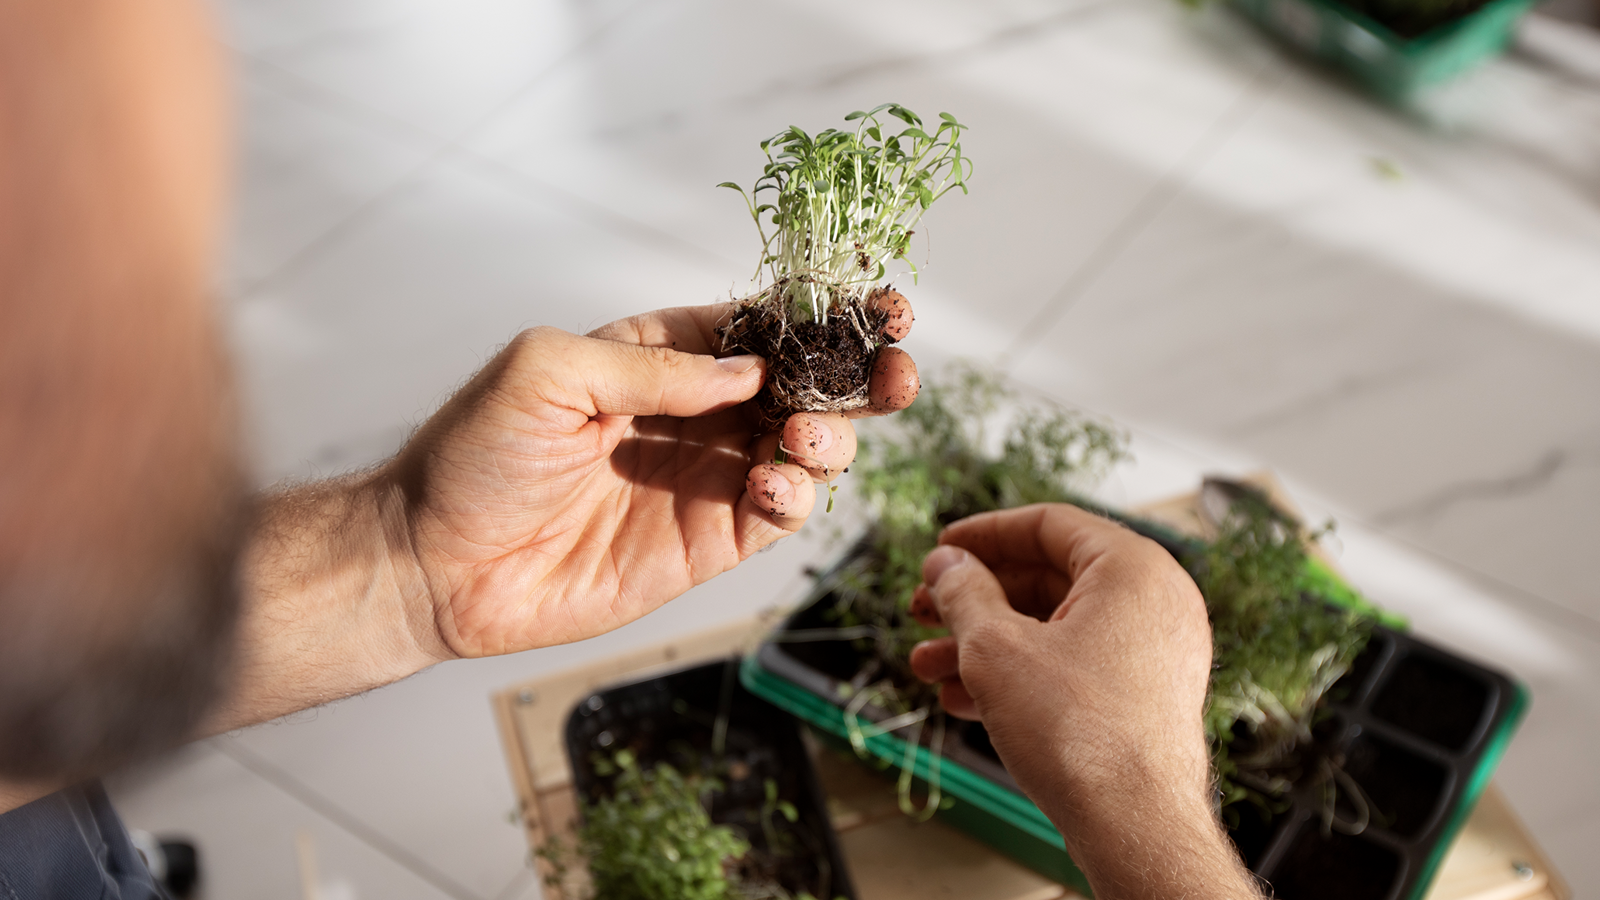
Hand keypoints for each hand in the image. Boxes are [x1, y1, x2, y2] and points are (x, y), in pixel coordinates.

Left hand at [381, 301, 918, 658]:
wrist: (433, 562)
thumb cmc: (473, 454)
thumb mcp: (548, 370)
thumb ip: (654, 365)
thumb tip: (750, 370)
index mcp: (660, 354)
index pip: (762, 325)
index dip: (825, 314)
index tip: (881, 307)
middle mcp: (695, 413)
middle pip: (805, 386)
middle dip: (859, 377)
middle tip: (894, 377)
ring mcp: (706, 479)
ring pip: (808, 451)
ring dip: (832, 439)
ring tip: (808, 441)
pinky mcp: (707, 545)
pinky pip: (779, 516)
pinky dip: (794, 499)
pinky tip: (769, 487)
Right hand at [907, 504, 1258, 899]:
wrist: (1131, 824)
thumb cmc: (1082, 734)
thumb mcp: (996, 648)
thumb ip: (963, 593)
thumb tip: (945, 565)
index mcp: (1133, 568)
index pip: (1048, 524)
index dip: (983, 534)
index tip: (942, 549)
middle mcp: (1154, 602)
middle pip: (1047, 577)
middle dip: (975, 600)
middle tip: (925, 610)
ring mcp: (1153, 652)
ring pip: (1053, 628)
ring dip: (984, 644)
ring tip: (929, 666)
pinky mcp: (1144, 697)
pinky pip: (1073, 665)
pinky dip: (1020, 674)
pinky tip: (964, 698)